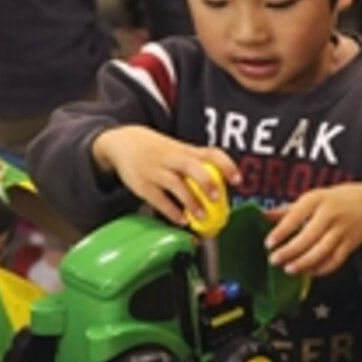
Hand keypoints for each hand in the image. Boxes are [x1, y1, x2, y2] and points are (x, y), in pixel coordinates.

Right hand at [91, 125, 239, 225]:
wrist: (123, 141)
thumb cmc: (158, 150)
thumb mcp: (178, 151)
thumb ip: (197, 165)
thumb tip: (221, 188)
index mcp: (185, 150)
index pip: (210, 153)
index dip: (226, 165)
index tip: (237, 179)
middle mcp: (172, 158)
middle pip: (192, 166)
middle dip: (206, 182)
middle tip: (217, 198)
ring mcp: (155, 170)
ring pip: (175, 184)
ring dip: (190, 201)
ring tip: (201, 216)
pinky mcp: (141, 184)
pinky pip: (157, 198)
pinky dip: (171, 210)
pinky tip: (181, 219)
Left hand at [264, 183, 361, 275]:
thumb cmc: (339, 200)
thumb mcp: (315, 198)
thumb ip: (289, 209)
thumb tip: (263, 216)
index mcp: (318, 199)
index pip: (297, 214)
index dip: (282, 230)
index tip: (269, 243)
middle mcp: (330, 214)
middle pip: (308, 236)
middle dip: (290, 251)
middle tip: (275, 259)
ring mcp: (342, 230)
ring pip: (321, 251)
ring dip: (303, 263)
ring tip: (289, 269)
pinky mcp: (350, 244)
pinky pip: (335, 260)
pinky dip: (321, 269)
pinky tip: (309, 271)